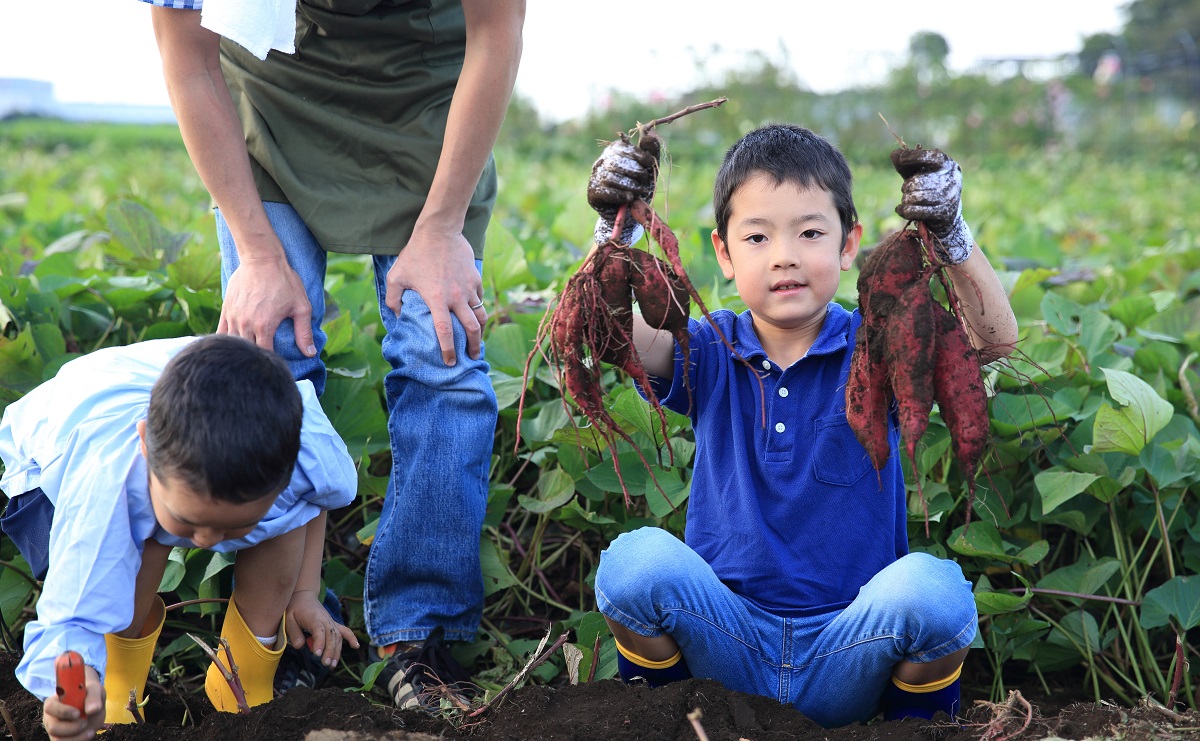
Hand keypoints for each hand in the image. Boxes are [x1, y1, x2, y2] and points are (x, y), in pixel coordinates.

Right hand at [43, 664, 103, 740]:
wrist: (93, 707)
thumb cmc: (90, 694)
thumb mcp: (95, 690)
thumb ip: (94, 697)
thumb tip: (93, 709)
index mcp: (55, 701)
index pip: (50, 707)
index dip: (63, 711)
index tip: (77, 713)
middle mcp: (51, 717)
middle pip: (53, 727)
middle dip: (71, 727)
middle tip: (85, 722)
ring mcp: (54, 730)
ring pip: (58, 739)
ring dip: (76, 737)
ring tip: (90, 731)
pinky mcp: (61, 738)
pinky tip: (89, 735)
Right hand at [218, 253, 316, 355]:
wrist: (261, 258)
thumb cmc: (284, 281)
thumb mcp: (301, 306)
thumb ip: (304, 332)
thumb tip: (310, 353)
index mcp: (264, 326)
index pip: (265, 354)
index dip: (271, 361)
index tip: (277, 364)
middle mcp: (245, 324)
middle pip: (248, 351)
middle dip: (256, 358)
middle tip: (263, 363)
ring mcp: (233, 317)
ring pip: (233, 344)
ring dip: (242, 350)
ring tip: (249, 357)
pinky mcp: (226, 309)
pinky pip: (221, 332)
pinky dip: (226, 341)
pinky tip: (232, 347)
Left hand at [285, 590, 359, 667]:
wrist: (304, 596)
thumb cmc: (294, 609)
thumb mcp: (288, 619)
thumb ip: (294, 633)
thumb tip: (300, 647)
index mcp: (313, 618)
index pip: (319, 630)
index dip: (320, 642)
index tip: (317, 654)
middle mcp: (325, 620)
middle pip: (331, 636)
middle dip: (330, 651)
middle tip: (325, 664)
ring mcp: (331, 622)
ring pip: (338, 636)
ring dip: (337, 651)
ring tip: (332, 665)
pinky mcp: (334, 624)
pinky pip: (345, 630)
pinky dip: (351, 638)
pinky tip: (356, 646)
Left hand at [384, 226, 484, 365]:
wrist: (438, 231)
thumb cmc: (415, 254)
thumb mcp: (396, 276)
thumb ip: (394, 299)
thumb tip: (397, 316)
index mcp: (437, 299)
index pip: (445, 332)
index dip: (448, 350)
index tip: (450, 361)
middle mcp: (456, 297)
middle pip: (471, 328)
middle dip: (473, 346)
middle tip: (472, 356)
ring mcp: (469, 287)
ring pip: (481, 315)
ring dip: (481, 331)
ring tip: (478, 340)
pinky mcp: (475, 278)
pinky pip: (480, 298)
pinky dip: (478, 308)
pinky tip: (474, 313)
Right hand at [588, 134, 658, 244]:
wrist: (627, 212)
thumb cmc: (637, 186)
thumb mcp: (648, 170)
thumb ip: (651, 153)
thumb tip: (648, 136)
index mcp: (616, 150)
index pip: (625, 148)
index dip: (639, 155)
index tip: (650, 163)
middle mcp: (602, 160)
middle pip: (617, 162)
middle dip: (635, 172)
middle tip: (644, 183)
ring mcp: (595, 176)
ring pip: (611, 177)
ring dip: (629, 186)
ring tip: (638, 192)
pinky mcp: (592, 192)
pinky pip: (605, 191)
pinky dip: (619, 195)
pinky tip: (628, 198)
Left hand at [892, 147, 973, 263]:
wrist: (948, 215)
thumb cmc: (930, 189)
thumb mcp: (920, 174)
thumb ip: (907, 165)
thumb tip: (893, 154)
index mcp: (947, 165)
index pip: (931, 157)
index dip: (915, 157)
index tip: (902, 158)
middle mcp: (951, 179)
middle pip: (917, 181)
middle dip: (906, 186)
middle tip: (906, 189)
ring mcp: (948, 197)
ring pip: (915, 197)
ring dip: (905, 199)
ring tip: (906, 199)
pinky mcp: (942, 214)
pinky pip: (914, 212)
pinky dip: (903, 210)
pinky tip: (900, 209)